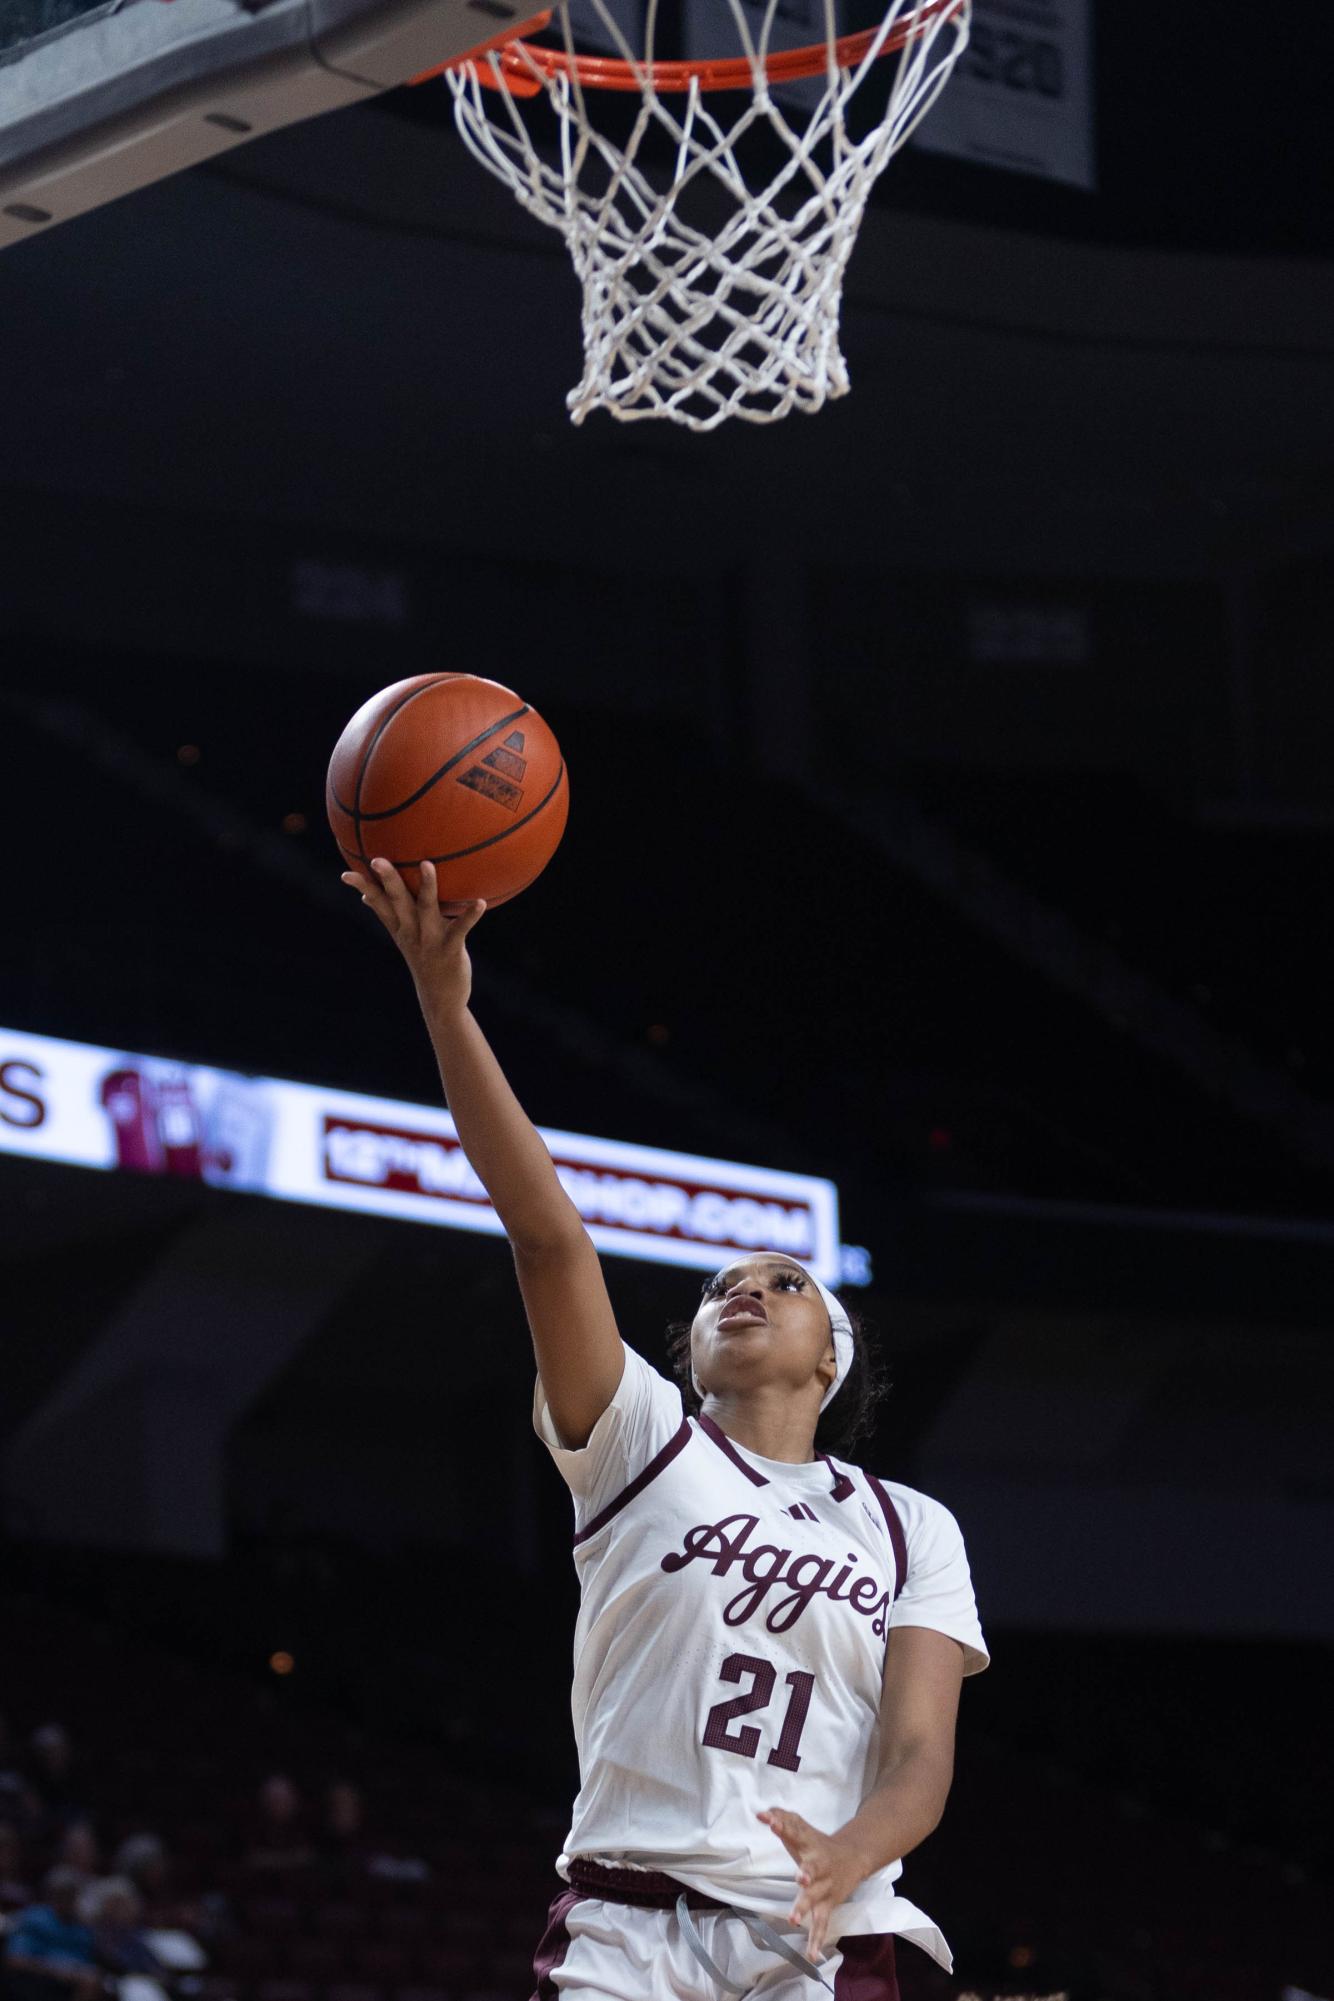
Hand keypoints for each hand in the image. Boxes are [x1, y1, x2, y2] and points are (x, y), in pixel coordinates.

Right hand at [341, 858, 485, 1014]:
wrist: (440, 999)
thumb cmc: (423, 960)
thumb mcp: (402, 938)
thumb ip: (387, 915)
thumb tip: (365, 897)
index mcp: (399, 927)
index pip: (377, 903)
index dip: (362, 888)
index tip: (346, 873)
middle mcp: (411, 931)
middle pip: (396, 900)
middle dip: (387, 879)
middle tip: (377, 859)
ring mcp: (430, 939)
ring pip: (426, 908)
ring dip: (427, 886)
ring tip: (427, 864)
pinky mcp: (450, 948)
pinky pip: (461, 929)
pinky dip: (471, 915)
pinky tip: (480, 902)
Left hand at [757, 1808, 863, 1963]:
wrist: (854, 1857)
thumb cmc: (818, 1842)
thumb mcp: (802, 1827)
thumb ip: (782, 1818)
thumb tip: (761, 1812)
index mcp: (810, 1843)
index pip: (795, 1831)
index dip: (782, 1826)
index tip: (770, 1821)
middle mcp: (819, 1866)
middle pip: (813, 1869)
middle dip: (807, 1874)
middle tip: (800, 1879)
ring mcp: (825, 1887)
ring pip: (815, 1899)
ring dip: (805, 1908)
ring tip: (793, 1919)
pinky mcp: (828, 1905)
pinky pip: (822, 1924)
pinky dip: (817, 1939)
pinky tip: (811, 1956)